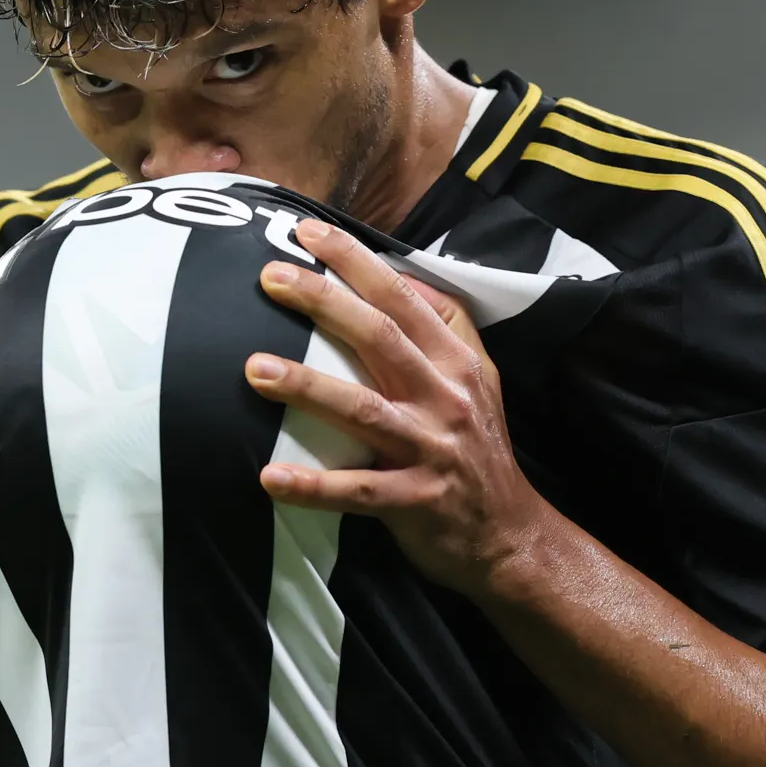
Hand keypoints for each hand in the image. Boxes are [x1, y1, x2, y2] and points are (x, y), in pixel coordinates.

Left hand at [246, 220, 552, 600]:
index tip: (308, 232)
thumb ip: (447, 328)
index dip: (356, 261)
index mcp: (455, 362)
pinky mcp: (415, 500)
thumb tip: (404, 277)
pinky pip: (358, 491)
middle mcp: (445, 398)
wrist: (510, 534)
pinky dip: (314, 486)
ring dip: (307, 387)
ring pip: (363, 410)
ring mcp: (430, 449)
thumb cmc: (478, 449)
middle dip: (324, 303)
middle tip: (270, 278)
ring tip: (254, 369)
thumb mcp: (477, 379)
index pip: (402, 297)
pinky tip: (270, 479)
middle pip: (380, 338)